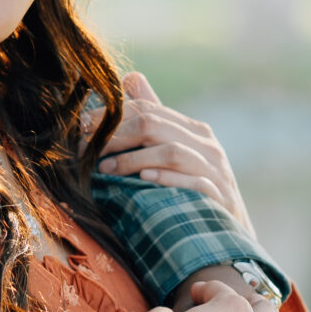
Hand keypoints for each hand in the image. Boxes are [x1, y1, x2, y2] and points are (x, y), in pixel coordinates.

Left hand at [98, 73, 252, 232]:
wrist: (227, 234)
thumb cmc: (195, 192)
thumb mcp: (177, 154)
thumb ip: (155, 120)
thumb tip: (130, 77)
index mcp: (194, 131)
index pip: (148, 109)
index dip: (112, 117)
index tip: (83, 130)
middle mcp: (206, 145)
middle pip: (154, 125)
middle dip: (115, 136)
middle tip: (86, 150)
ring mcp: (215, 171)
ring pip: (171, 152)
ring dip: (132, 159)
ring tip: (105, 169)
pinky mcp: (219, 198)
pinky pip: (193, 183)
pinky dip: (167, 179)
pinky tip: (144, 179)